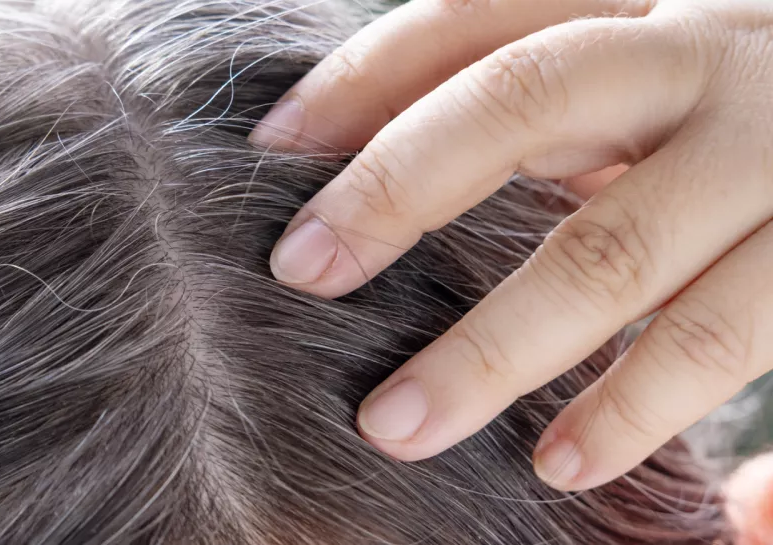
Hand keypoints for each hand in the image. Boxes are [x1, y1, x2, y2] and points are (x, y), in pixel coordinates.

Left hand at [252, 0, 772, 492]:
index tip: (271, 143)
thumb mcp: (652, 70)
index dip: (367, 73)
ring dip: (504, 346)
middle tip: (300, 272)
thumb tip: (357, 149)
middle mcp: (718, 52)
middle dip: (402, 187)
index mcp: (650, 2)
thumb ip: (547, 106)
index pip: (480, 16)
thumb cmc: (743, 105)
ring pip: (625, 249)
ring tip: (402, 423)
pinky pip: (738, 332)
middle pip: (530, 99)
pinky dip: (645, 408)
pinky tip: (565, 463)